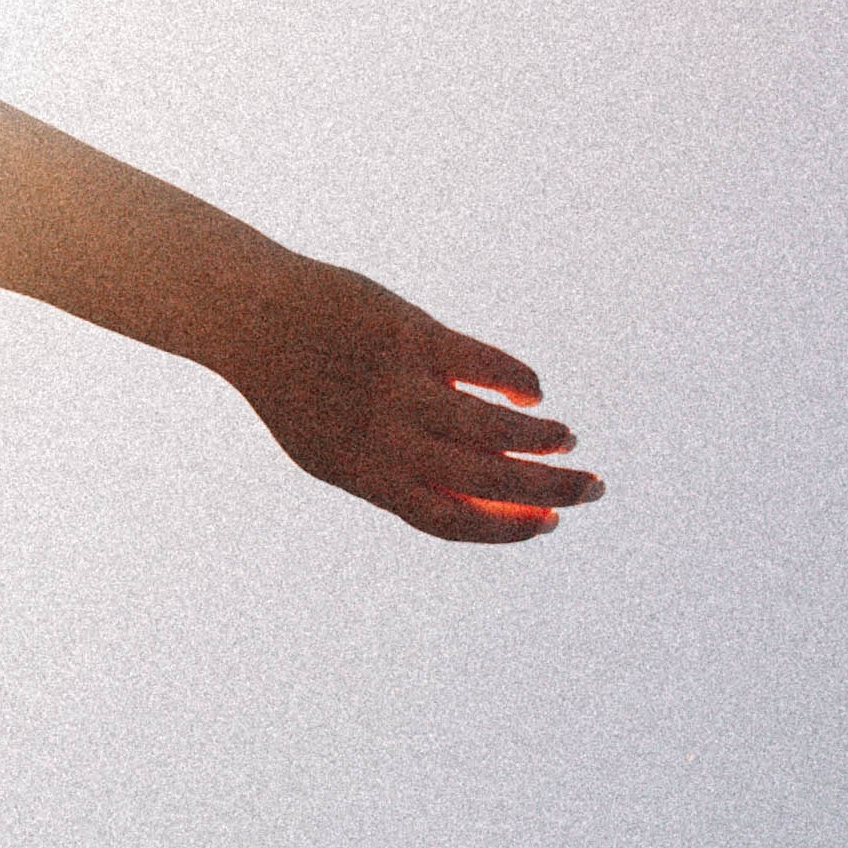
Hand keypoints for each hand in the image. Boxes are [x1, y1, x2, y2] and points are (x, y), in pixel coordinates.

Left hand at [233, 263, 599, 544]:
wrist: (254, 318)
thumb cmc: (296, 390)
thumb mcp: (331, 449)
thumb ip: (394, 471)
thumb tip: (466, 491)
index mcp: (364, 475)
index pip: (448, 519)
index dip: (505, 528)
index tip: (548, 524)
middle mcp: (385, 439)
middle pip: (484, 479)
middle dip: (548, 490)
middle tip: (593, 489)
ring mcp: (400, 387)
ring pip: (490, 427)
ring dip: (540, 440)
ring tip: (568, 442)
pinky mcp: (412, 335)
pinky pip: (481, 364)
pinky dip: (516, 381)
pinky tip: (535, 393)